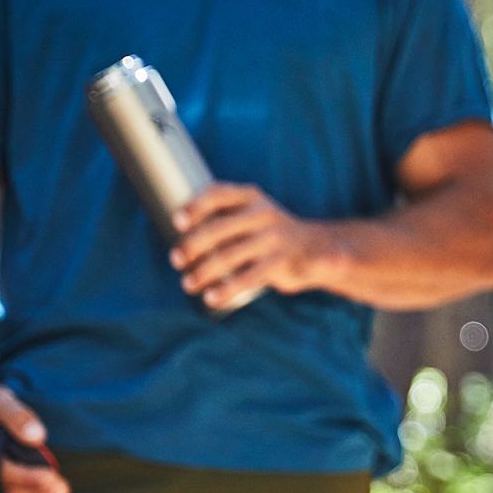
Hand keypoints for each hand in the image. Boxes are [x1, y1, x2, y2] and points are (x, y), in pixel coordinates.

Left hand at [171, 183, 332, 310]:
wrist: (316, 249)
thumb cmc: (268, 233)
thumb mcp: (254, 214)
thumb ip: (224, 217)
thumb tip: (175, 236)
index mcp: (252, 197)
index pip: (219, 194)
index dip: (195, 206)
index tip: (177, 222)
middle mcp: (263, 214)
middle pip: (218, 229)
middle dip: (191, 246)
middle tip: (176, 260)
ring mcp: (273, 239)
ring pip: (227, 257)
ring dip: (202, 273)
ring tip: (188, 284)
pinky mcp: (280, 263)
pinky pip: (247, 279)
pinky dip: (225, 290)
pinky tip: (211, 298)